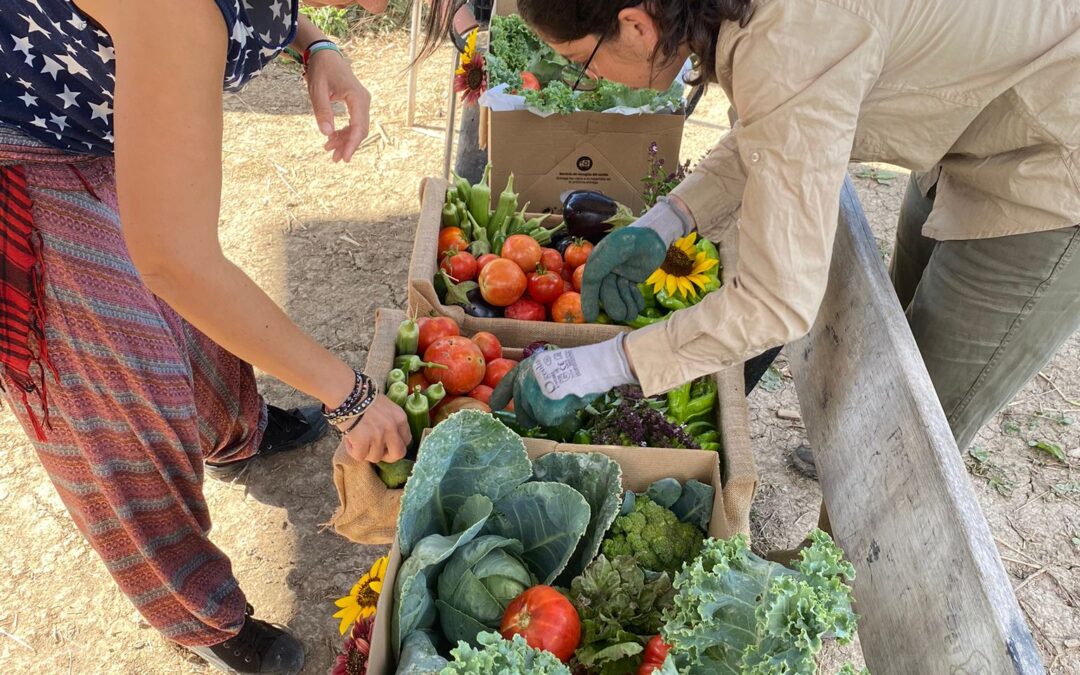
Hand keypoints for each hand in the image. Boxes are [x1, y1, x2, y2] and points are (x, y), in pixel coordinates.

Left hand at [306, 48, 370, 162]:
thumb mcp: (317, 89)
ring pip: (357, 128)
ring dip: (345, 140)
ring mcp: (361, 102)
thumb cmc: (321, 69)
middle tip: (334, 159)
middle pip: (360, 130)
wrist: (324, 54)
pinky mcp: (356, 103)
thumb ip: (322, 111)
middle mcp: (363, 100)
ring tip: (329, 150)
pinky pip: (354, 122)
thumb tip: (326, 133)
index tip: (343, 157)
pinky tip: (331, 138)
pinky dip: (344, 132)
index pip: (359, 126)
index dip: (352, 144)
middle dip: (348, 145)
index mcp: (357, 97)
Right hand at [340, 395, 411, 463]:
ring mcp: (379, 435)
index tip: (387, 445)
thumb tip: (387, 438)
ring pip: (376, 457)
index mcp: (400, 418)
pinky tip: (350, 440)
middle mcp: (392, 428)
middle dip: (386, 456)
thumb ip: (390, 421)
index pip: (407, 440)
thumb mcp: (386, 406)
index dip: (396, 445)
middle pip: (398, 454)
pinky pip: (360, 456)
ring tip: (357, 439)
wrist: (347, 393)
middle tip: (375, 450)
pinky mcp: (363, 441)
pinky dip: (353, 451)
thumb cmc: (363, 397)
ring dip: (366, 451)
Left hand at [490, 337, 635, 427]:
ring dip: (548, 414)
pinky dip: (559, 416)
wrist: (590, 366)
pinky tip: (567, 404)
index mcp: (524, 369)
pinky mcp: (542, 411)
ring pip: (535, 417)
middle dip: (530, 415)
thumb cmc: (578, 364)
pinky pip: (549, 421)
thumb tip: (531, 396)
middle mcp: (523, 383)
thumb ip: (536, 378)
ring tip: (563, 399)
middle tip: (546, 411)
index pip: (505, 386)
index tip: (495, 407)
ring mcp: (531, 398)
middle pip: (521, 410)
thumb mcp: (549, 364)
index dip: (500, 397)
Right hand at [581, 198, 694, 322]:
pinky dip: (634, 302)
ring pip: (619, 297)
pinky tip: (639, 303)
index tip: (591, 317)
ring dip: (626, 306)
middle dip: (614, 305)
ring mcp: (620, 275)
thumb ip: (601, 264)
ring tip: (633, 312)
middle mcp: (606, 270)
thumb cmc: (634, 238)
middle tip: (622, 315)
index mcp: (598, 261)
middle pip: (606, 293)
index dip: (589, 301)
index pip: (591, 284)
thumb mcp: (615, 249)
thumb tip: (589, 280)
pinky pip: (630, 295)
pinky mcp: (632, 279)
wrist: (655, 234)